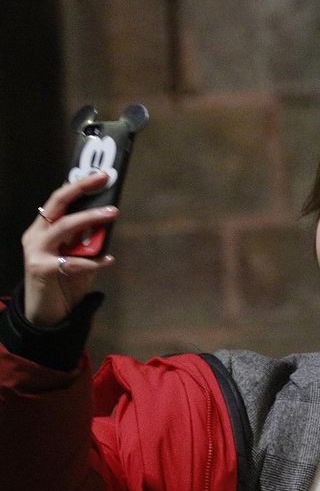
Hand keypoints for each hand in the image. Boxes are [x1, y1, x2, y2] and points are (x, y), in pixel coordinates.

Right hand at [22, 173, 119, 326]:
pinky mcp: (41, 268)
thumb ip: (89, 241)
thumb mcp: (79, 257)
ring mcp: (36, 251)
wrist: (48, 314)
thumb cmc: (65, 282)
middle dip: (81, 188)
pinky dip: (93, 260)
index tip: (100, 175)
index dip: (78, 184)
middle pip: (57, 203)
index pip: (59, 200)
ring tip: (112, 213)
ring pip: (65, 226)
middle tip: (104, 179)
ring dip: (91, 218)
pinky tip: (108, 260)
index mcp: (44, 229)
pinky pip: (73, 260)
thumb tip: (108, 222)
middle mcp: (36, 235)